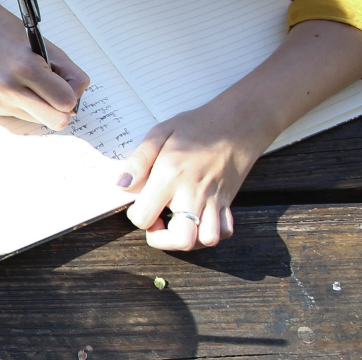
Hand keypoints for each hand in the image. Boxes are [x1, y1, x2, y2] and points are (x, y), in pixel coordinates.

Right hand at [0, 5, 90, 129]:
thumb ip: (69, 75)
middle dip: (61, 108)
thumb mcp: (47, 47)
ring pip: (39, 119)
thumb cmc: (10, 33)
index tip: (67, 84)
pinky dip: (24, 103)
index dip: (72, 94)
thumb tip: (74, 105)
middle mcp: (9, 89)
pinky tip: (13, 85)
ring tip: (28, 81)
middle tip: (55, 91)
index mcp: (26, 68)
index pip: (66, 102)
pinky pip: (22, 115)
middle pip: (56, 121)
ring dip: (41, 105)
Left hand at [118, 102, 271, 250]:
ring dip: (188, 240)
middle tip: (158, 222)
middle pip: (181, 239)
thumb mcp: (160, 132)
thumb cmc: (197, 126)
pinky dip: (211, 233)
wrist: (238, 122)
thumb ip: (139, 160)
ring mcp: (214, 199)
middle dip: (162, 240)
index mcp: (171, 175)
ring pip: (206, 240)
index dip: (137, 216)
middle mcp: (193, 192)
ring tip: (177, 223)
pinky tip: (198, 220)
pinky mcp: (228, 201)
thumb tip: (122, 184)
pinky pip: (224, 231)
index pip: (145, 217)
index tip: (139, 204)